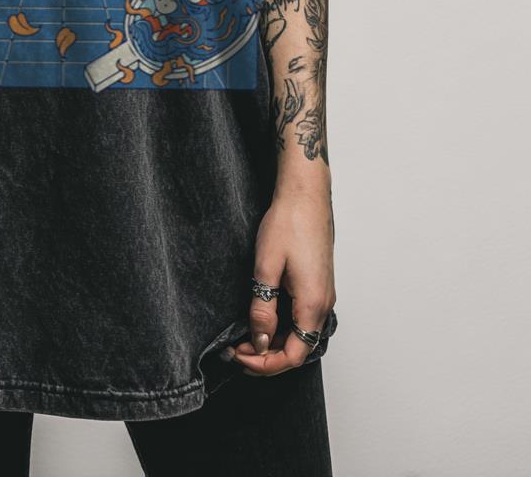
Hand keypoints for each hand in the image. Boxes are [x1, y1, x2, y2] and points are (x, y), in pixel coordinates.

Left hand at [231, 186, 334, 376]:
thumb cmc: (288, 223)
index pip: (293, 355)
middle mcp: (324, 304)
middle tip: (235, 349)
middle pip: (298, 349)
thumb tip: (260, 341)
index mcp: (313, 304)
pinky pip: (302, 318)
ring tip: (244, 336)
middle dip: (266, 356)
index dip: (265, 364)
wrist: (306, 194)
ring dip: (274, 341)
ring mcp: (323, 294)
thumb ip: (263, 308)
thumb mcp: (266, 267)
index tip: (239, 356)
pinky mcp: (318, 285)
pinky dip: (282, 326)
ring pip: (300, 334)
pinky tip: (262, 318)